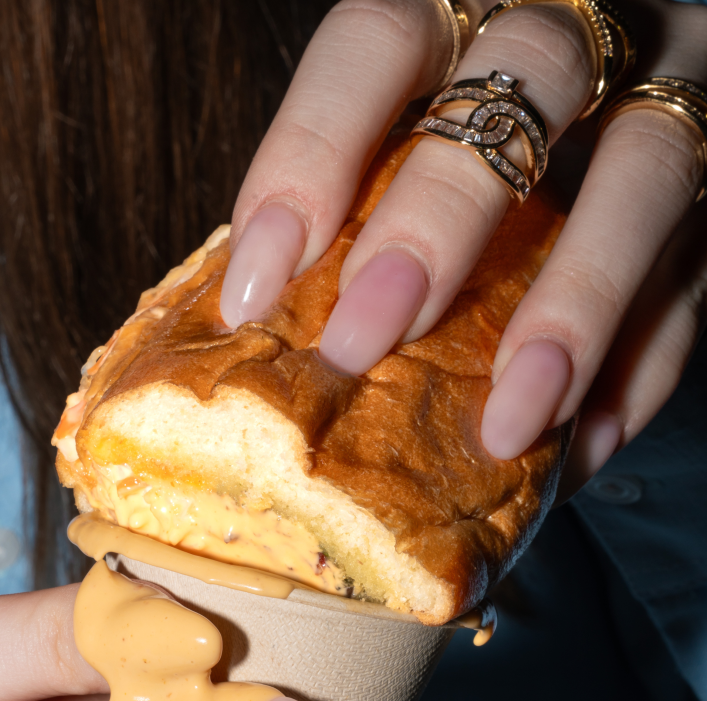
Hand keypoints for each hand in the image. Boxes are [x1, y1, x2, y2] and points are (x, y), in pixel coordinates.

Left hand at [220, 0, 706, 492]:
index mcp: (463, 12)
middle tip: (361, 341)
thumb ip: (344, 208)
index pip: (377, 44)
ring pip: (649, 171)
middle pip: (527, 76)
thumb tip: (249, 325)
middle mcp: (581, 28)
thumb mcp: (402, 151)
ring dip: (574, 307)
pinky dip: (643, 366)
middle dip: (436, 219)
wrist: (604, 136)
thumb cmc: (463, 164)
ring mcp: (674, 98)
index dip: (308, 158)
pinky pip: (700, 276)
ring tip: (508, 426)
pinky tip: (583, 446)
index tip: (256, 288)